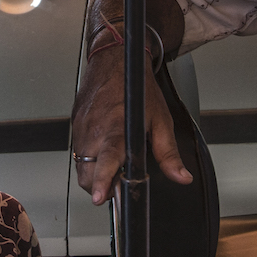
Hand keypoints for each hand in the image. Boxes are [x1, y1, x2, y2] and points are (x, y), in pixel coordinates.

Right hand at [68, 43, 189, 203]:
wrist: (115, 59)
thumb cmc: (137, 86)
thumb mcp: (160, 119)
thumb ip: (168, 153)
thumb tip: (181, 176)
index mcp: (117, 128)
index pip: (106, 161)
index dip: (103, 181)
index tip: (102, 197)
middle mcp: (95, 129)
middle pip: (87, 174)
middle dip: (99, 187)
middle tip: (115, 186)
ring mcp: (82, 127)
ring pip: (80, 166)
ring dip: (92, 175)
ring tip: (110, 168)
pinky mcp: (75, 124)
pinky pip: (77, 152)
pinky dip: (88, 159)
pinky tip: (102, 152)